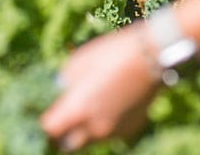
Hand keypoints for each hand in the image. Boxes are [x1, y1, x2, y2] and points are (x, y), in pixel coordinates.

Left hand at [41, 26, 162, 151]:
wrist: (151, 57)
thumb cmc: (111, 55)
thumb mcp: (78, 63)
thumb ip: (65, 83)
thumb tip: (61, 94)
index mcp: (77, 110)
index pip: (52, 130)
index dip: (48, 122)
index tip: (50, 113)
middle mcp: (95, 127)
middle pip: (69, 144)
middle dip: (64, 134)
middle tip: (65, 119)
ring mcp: (114, 132)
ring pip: (91, 142)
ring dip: (85, 131)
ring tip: (89, 109)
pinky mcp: (130, 130)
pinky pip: (110, 134)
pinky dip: (104, 126)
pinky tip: (109, 106)